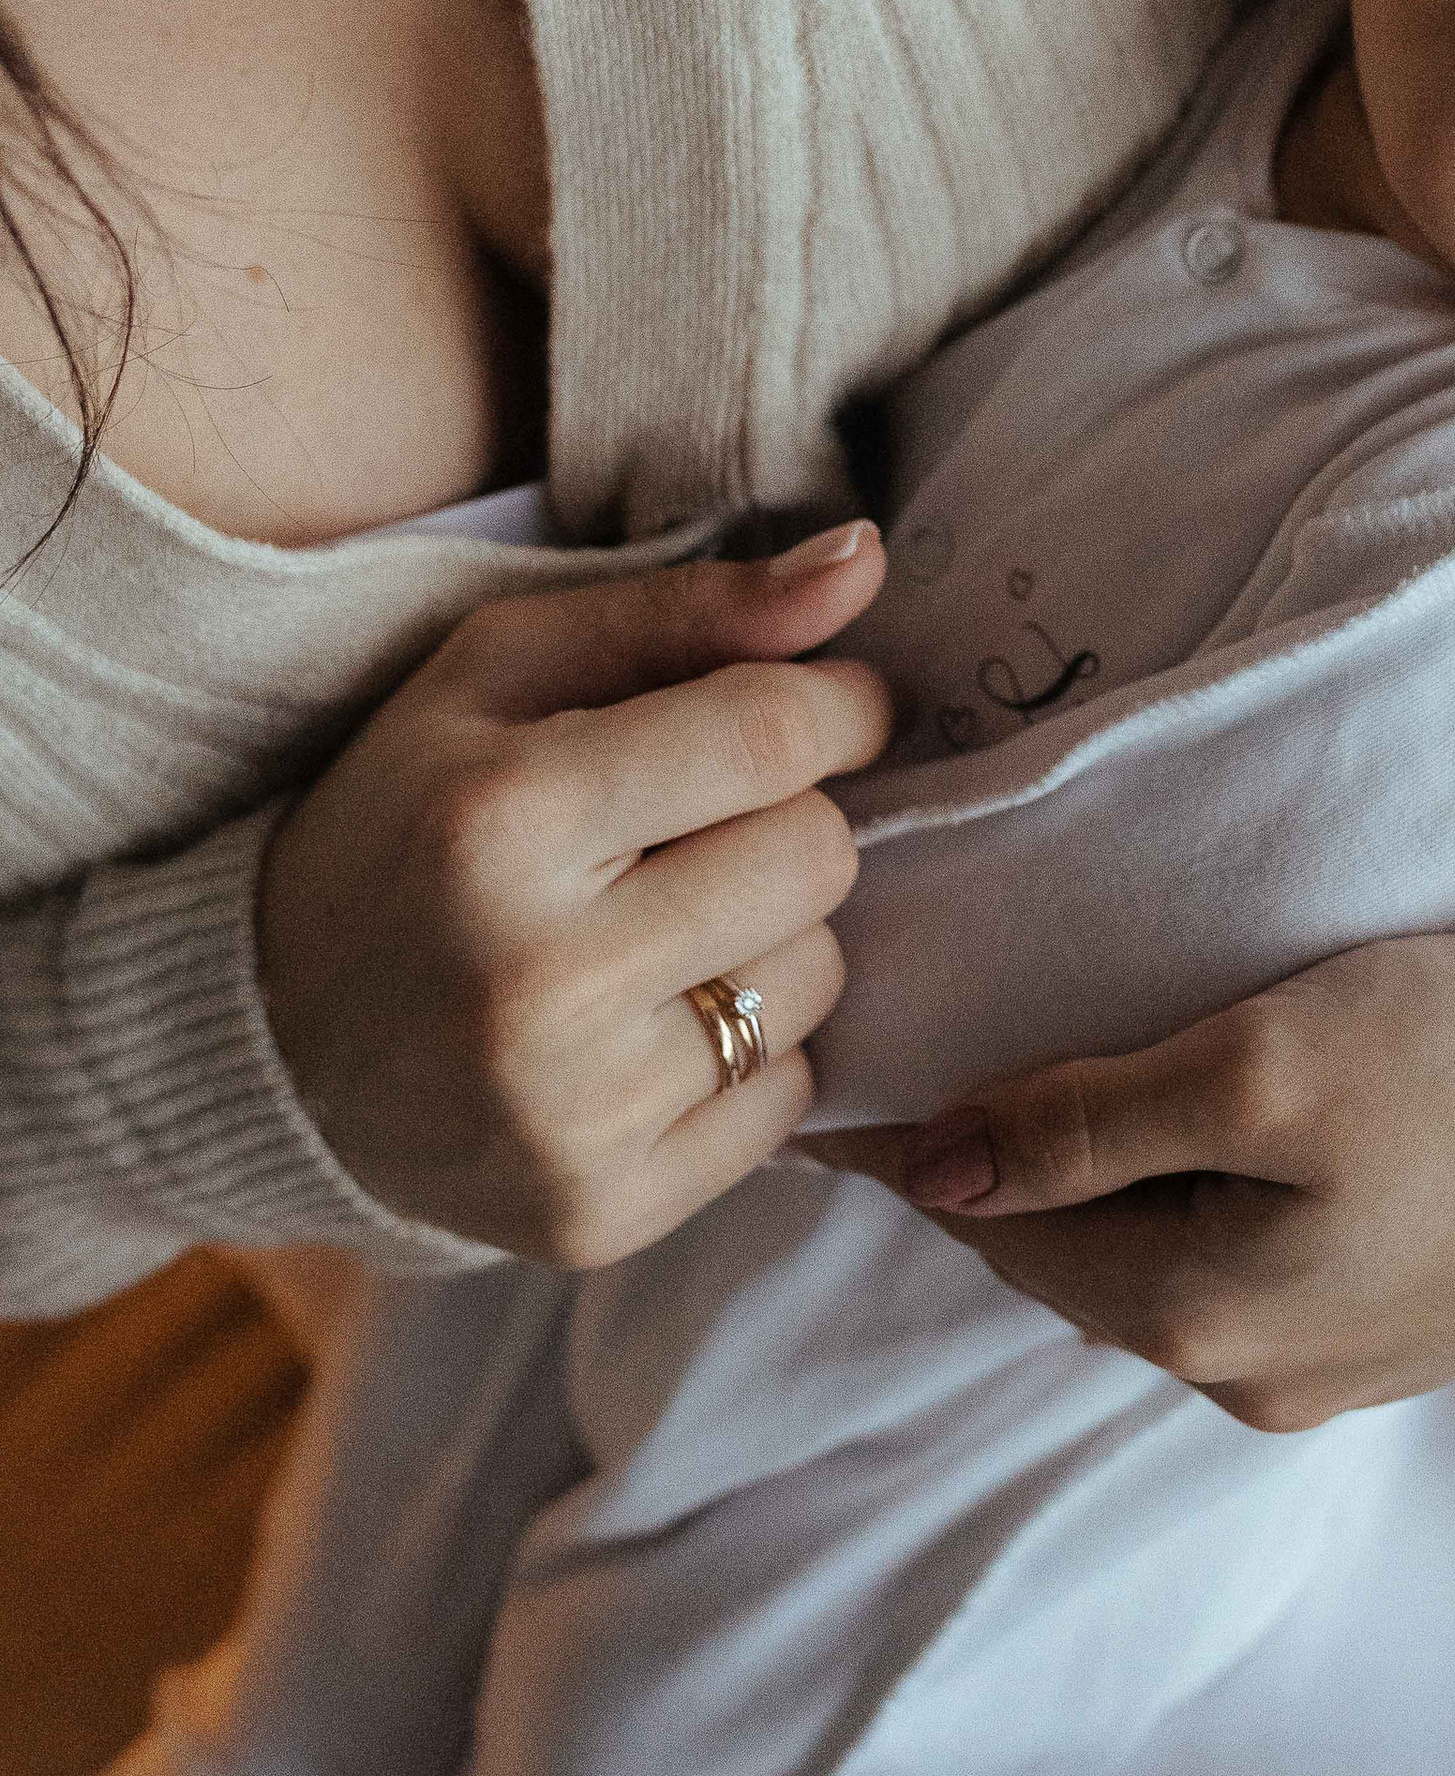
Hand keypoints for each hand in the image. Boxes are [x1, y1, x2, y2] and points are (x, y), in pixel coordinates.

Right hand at [257, 525, 894, 1262]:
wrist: (268, 1040)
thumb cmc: (408, 820)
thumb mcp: (503, 674)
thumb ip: (693, 608)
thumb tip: (865, 560)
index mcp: (505, 818)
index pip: (772, 734)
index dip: (839, 706)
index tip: (833, 707)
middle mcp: (540, 978)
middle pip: (816, 857)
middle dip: (786, 822)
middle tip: (703, 828)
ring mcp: (573, 1116)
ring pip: (818, 977)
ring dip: (772, 937)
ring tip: (665, 927)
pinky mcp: (601, 1215)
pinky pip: (790, 1099)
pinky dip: (750, 1051)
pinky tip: (651, 1024)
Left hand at [808, 933, 1454, 1429]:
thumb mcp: (1262, 1064)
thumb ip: (1088, 1119)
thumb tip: (932, 1166)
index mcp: (1191, 1317)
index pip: (995, 1223)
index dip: (916, 1141)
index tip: (840, 1078)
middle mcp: (1247, 1372)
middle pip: (1072, 1253)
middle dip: (1003, 1167)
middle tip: (934, 1057)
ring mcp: (1333, 1365)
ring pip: (1156, 1260)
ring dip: (1100, 1183)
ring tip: (1053, 1080)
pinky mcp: (1405, 1323)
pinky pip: (1246, 1261)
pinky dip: (1193, 1197)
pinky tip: (1202, 1131)